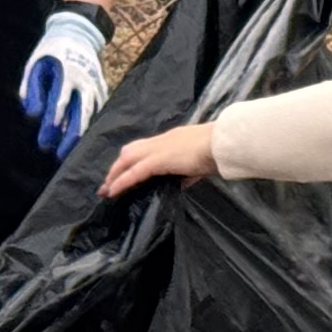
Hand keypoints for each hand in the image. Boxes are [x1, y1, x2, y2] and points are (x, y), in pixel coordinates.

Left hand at [18, 7, 109, 157]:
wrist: (78, 34)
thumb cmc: (51, 51)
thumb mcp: (36, 65)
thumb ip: (33, 90)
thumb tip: (33, 114)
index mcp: (66, 75)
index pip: (59, 105)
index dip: (51, 125)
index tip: (44, 141)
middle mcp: (84, 82)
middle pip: (80, 114)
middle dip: (69, 136)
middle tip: (60, 154)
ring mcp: (95, 85)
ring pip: (90, 114)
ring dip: (80, 133)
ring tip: (70, 150)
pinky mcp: (102, 87)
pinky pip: (98, 109)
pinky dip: (91, 123)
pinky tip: (84, 136)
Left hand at [100, 119, 222, 199]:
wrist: (223, 144)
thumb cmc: (218, 152)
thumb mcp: (200, 164)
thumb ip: (188, 173)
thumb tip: (181, 183)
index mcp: (172, 140)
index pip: (146, 148)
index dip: (132, 160)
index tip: (124, 173)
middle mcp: (162, 141)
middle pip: (130, 150)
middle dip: (117, 166)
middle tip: (108, 184)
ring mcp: (159, 148)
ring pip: (127, 158)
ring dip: (115, 173)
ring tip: (107, 189)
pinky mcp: (158, 160)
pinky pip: (135, 172)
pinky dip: (122, 181)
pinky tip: (113, 191)